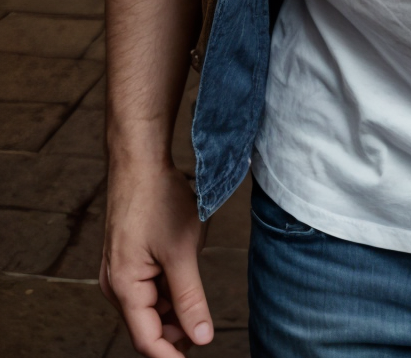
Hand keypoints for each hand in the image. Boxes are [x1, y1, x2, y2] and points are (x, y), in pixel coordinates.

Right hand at [101, 160, 212, 355]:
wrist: (140, 160)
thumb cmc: (158, 199)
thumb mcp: (182, 251)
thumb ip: (191, 299)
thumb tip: (202, 338)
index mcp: (124, 288)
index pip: (148, 341)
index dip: (172, 356)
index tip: (198, 355)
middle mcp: (116, 285)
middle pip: (149, 325)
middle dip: (177, 330)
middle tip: (205, 323)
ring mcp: (121, 270)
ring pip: (151, 305)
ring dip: (175, 305)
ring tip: (196, 284)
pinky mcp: (129, 258)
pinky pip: (149, 285)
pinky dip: (170, 286)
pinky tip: (186, 269)